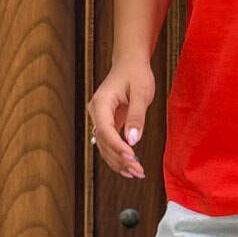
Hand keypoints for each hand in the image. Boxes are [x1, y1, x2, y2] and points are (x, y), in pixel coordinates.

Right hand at [88, 58, 154, 178]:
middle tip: (138, 171)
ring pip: (104, 146)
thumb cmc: (136, 73)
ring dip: (118, 162)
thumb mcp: (141, 92)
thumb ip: (136, 116)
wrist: (130, 63)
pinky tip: (129, 167)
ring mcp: (99, 119)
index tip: (132, 157)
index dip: (117, 146)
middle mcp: (96, 113)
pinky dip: (118, 156)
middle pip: (103, 142)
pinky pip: (109, 143)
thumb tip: (132, 141)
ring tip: (136, 173)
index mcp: (101, 103)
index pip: (105, 130)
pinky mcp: (107, 123)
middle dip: (120, 159)